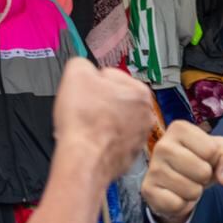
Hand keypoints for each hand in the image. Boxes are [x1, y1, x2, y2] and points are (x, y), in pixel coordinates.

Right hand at [53, 59, 154, 185]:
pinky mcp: (129, 154)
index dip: (91, 83)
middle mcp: (146, 114)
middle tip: (84, 109)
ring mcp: (139, 136)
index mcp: (139, 91)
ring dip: (100, 121)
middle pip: (114, 98)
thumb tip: (84, 67)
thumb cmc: (84, 122)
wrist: (83, 159)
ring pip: (113, 120)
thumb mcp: (76, 73)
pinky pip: (112, 140)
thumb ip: (83, 64)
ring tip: (87, 125)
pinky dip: (101, 139)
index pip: (110, 76)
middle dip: (98, 102)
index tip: (85, 92)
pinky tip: (91, 139)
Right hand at [141, 120, 222, 222]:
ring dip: (195, 192)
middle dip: (206, 177)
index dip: (215, 159)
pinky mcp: (147, 189)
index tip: (204, 158)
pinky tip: (176, 194)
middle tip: (196, 173)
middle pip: (202, 171)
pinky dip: (182, 205)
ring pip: (191, 190)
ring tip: (187, 183)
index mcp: (180, 128)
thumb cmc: (204, 160)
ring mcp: (153, 168)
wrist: (183, 180)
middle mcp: (162, 145)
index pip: (212, 151)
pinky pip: (177, 205)